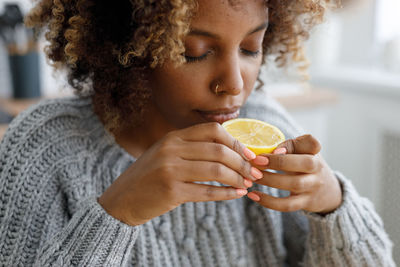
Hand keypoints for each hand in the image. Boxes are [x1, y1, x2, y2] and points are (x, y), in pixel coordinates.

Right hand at [98, 122, 262, 225]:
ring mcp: (170, 170)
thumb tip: (229, 149)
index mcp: (173, 137)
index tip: (249, 154)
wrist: (122, 200)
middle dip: (243, 163)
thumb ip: (191, 148)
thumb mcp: (166, 153)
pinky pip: (207, 192)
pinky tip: (237, 195)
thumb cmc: (149, 177)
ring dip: (238, 178)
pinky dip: (227, 194)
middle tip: (255, 173)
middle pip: (219, 151)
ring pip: (217, 171)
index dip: (236, 142)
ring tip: (248, 185)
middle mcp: (172, 149)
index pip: (213, 131)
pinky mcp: (171, 191)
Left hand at [247, 134, 342, 213]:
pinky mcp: (305, 203)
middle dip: (278, 162)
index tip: (274, 149)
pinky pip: (287, 205)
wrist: (327, 192)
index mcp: (315, 153)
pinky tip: (253, 195)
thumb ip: (289, 147)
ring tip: (252, 177)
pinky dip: (268, 201)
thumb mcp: (303, 153)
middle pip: (304, 163)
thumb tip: (270, 150)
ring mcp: (313, 187)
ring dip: (269, 180)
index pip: (311, 143)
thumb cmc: (306, 166)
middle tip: (256, 161)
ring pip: (294, 184)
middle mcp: (318, 169)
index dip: (294, 145)